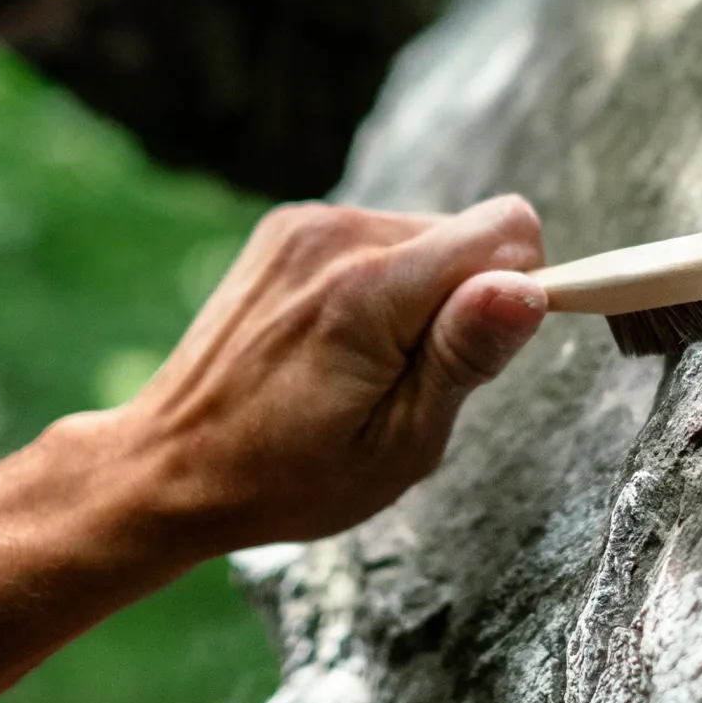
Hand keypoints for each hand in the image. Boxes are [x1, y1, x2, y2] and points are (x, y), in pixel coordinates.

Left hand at [112, 194, 547, 551]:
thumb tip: (528, 286)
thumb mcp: (399, 444)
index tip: (484, 351)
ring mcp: (305, 226)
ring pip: (425, 236)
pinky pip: (379, 239)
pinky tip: (341, 342)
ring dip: (421, 297)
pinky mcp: (289, 231)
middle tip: (410, 378)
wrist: (173, 463)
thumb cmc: (290, 476)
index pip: (506, 229)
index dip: (519, 289)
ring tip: (368, 366)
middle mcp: (336, 235)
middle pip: (466, 233)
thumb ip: (464, 355)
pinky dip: (383, 286)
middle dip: (465, 302)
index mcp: (371, 290)